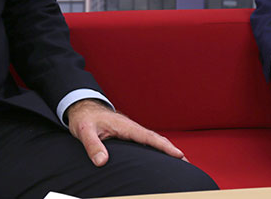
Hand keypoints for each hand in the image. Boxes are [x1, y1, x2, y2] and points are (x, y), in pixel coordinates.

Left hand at [66, 99, 184, 166]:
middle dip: (172, 150)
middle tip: (188, 163)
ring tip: (180, 162)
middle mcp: (131, 128)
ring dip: (167, 150)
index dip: (164, 147)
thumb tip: (102, 161)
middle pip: (156, 139)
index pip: (149, 137)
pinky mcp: (128, 134)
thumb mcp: (84, 131)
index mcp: (125, 126)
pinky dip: (157, 148)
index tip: (179, 155)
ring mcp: (131, 130)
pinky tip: (160, 157)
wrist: (82, 107)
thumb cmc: (84, 118)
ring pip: (153, 140)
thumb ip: (92, 146)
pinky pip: (146, 141)